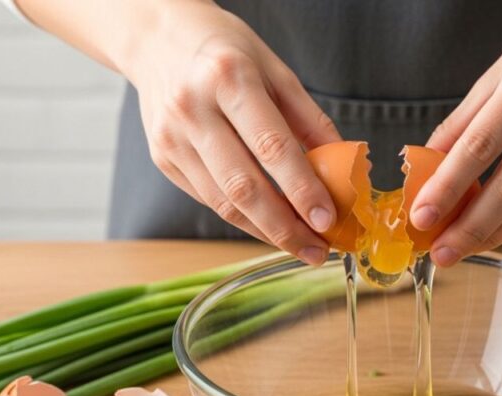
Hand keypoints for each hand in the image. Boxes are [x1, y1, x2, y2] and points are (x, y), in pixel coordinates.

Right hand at [123, 1, 340, 263]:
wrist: (157, 39)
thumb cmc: (227, 51)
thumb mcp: (276, 70)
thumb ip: (310, 121)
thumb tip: (344, 170)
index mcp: (229, 79)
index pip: (271, 146)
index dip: (301, 189)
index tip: (328, 219)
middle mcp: (193, 109)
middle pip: (243, 187)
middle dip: (285, 227)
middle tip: (318, 250)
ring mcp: (172, 138)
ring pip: (223, 203)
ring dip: (266, 232)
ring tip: (301, 245)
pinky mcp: (162, 158)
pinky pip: (209, 199)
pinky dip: (244, 219)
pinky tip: (271, 227)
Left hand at [411, 6, 501, 266]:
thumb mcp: (499, 72)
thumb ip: (462, 122)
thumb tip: (425, 169)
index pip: (481, 145)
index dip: (448, 186)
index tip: (422, 216)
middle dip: (471, 226)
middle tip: (441, 253)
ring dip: (496, 232)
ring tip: (462, 249)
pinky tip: (497, 231)